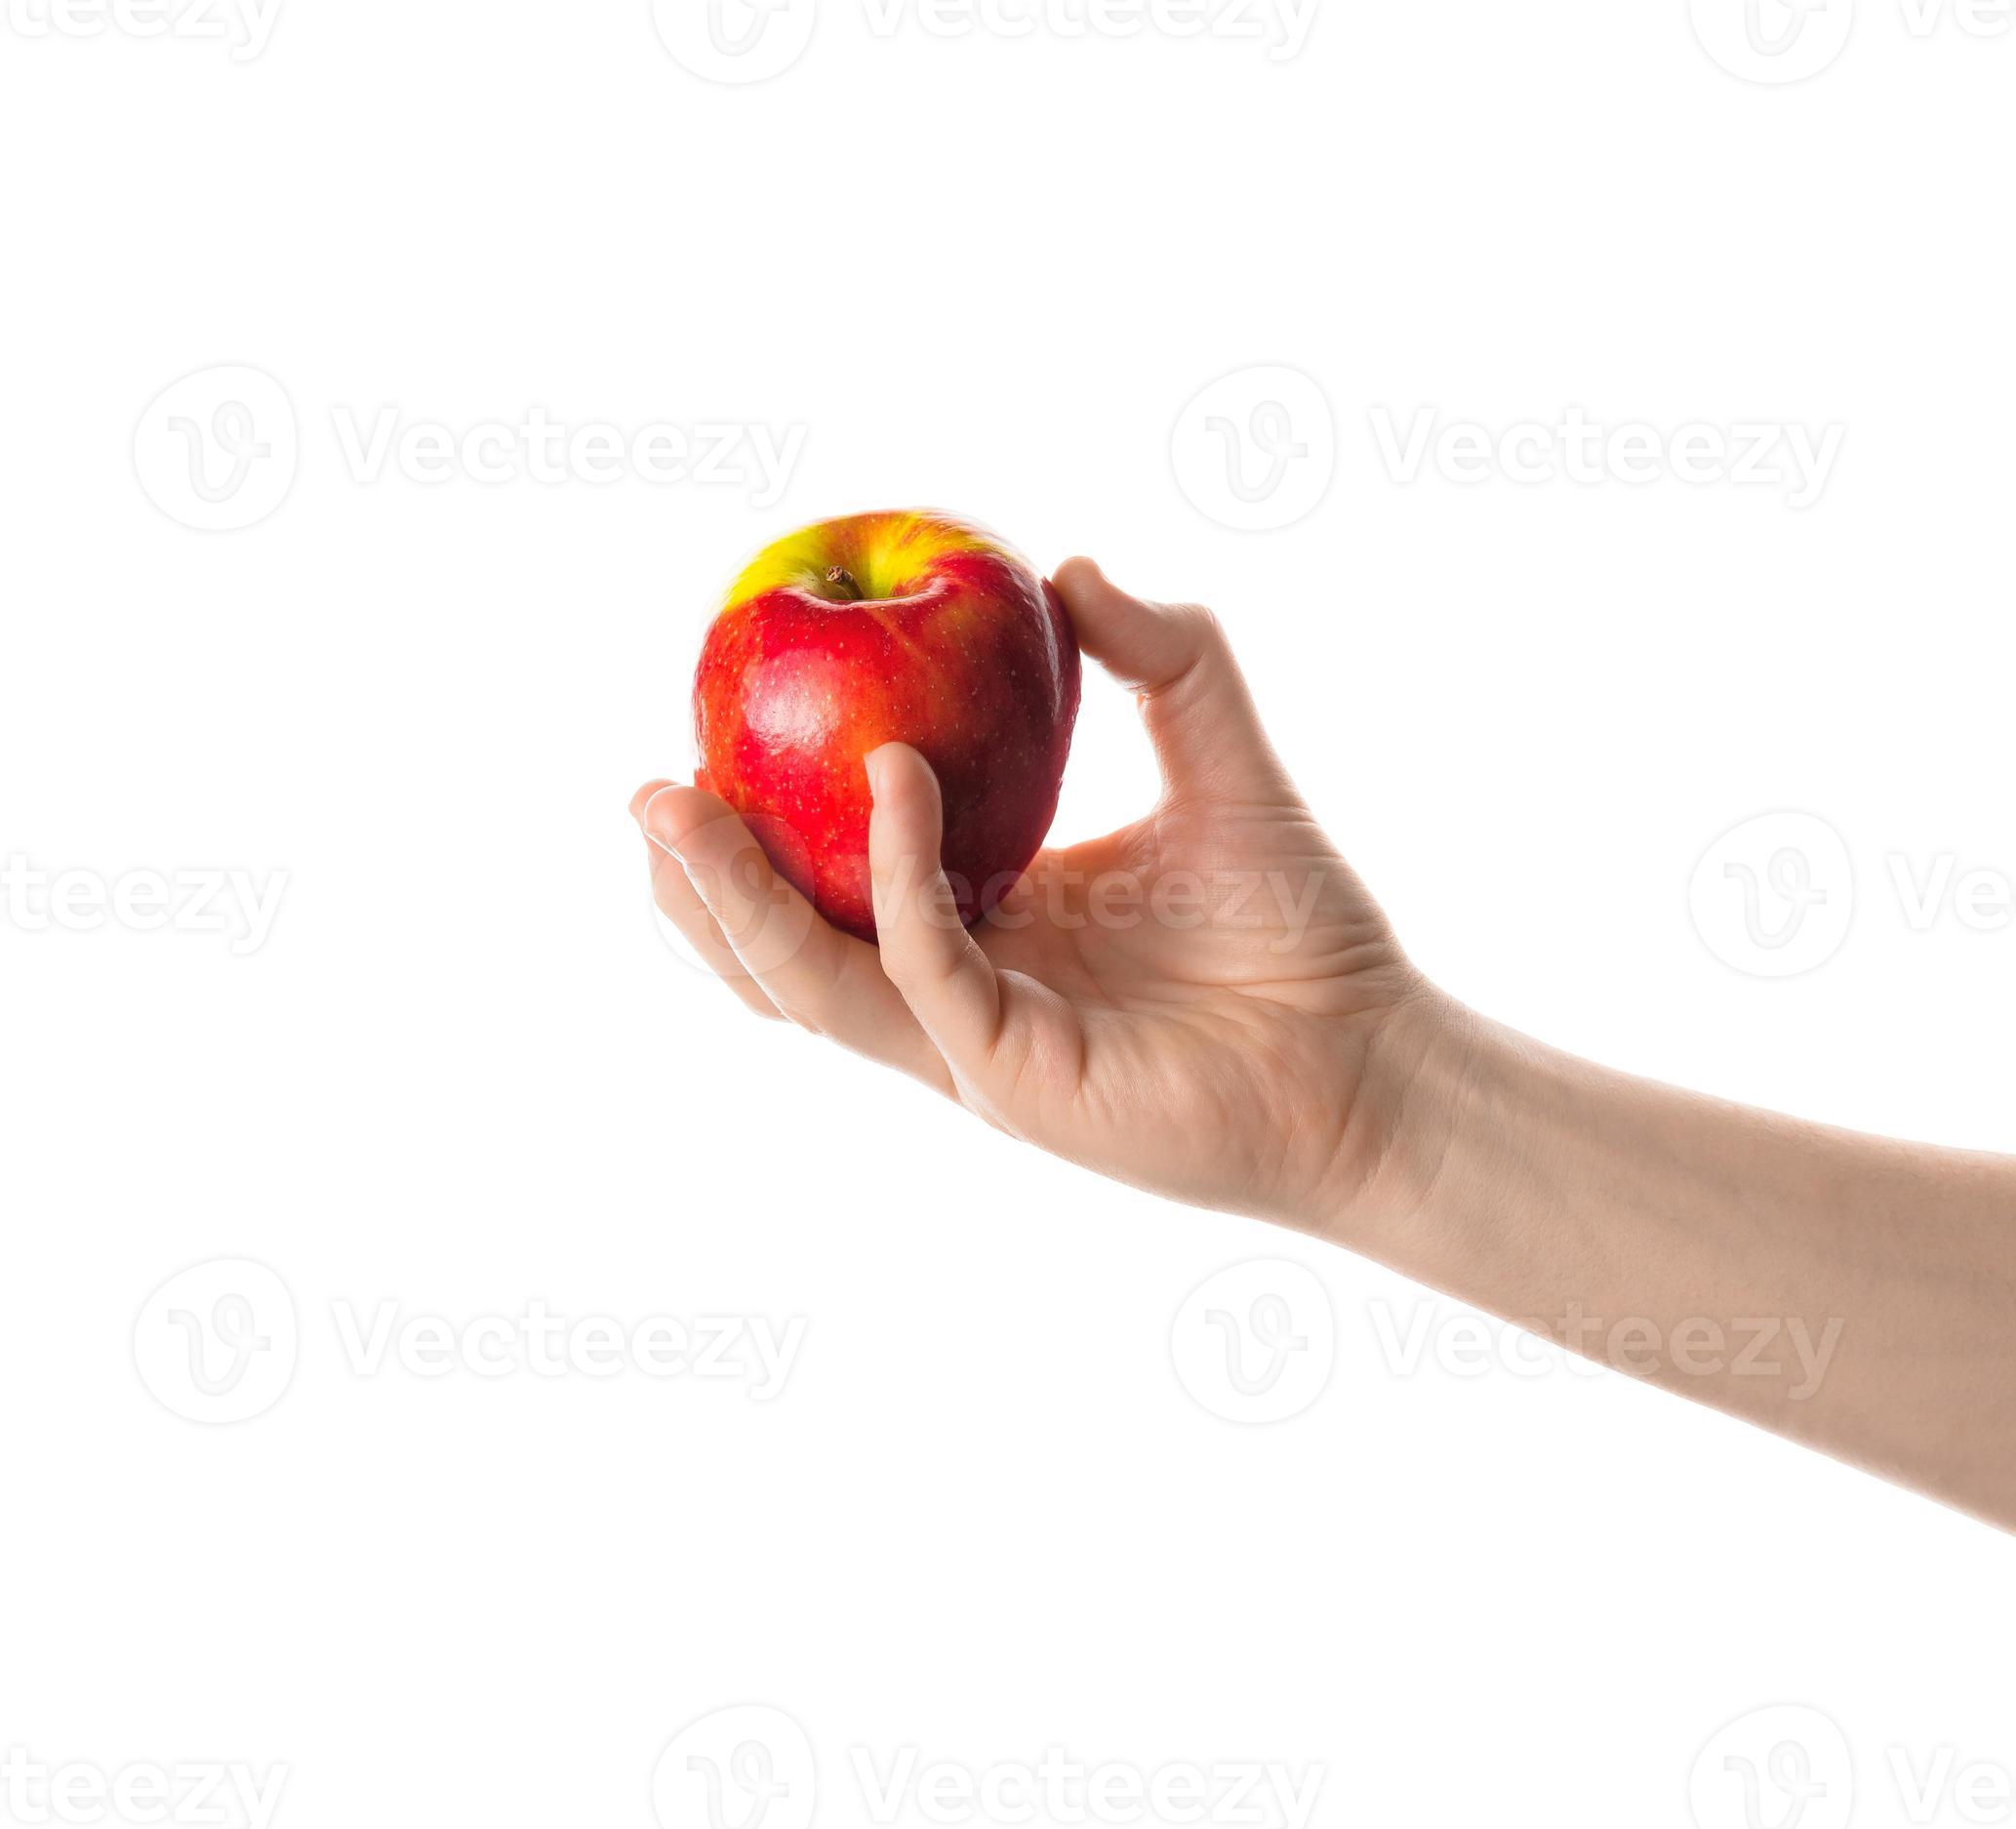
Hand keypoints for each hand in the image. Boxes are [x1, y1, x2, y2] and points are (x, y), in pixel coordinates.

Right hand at [633, 558, 1457, 1230]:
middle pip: (788, 947)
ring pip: (813, 981)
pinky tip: (892, 779)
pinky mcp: (1014, 1074)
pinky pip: (922, 967)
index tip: (713, 727)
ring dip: (733, 901)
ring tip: (670, 807)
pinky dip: (893, 875)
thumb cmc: (1305, 934)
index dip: (764, 824)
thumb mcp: (1223, 763)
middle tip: (642, 786)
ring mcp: (977, 1043)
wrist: (1373, 1057)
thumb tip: (1071, 567)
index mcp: (988, 927)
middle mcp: (963, 993)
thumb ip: (1164, 661)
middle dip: (700, 882)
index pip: (839, 882)